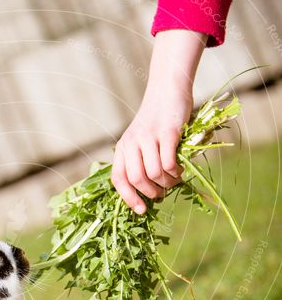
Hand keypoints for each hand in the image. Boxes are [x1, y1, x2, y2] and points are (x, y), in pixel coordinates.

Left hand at [111, 29, 206, 213]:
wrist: (168, 89)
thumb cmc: (158, 120)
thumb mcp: (142, 141)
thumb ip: (143, 162)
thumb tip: (152, 192)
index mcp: (122, 147)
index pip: (118, 178)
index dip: (128, 198)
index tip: (142, 210)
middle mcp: (131, 142)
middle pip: (137, 179)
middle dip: (151, 192)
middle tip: (163, 192)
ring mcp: (148, 137)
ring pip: (154, 173)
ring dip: (168, 182)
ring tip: (175, 178)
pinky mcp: (167, 132)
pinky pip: (168, 162)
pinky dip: (176, 171)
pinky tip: (181, 168)